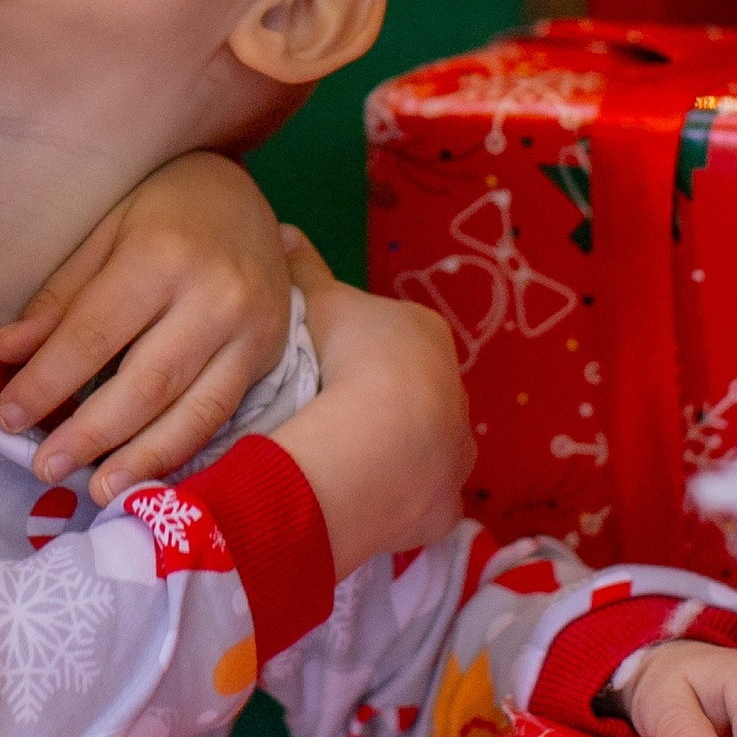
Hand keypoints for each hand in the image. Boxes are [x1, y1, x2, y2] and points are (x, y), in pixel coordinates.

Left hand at [0, 153, 295, 498]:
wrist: (245, 196)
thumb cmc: (162, 210)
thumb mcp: (103, 234)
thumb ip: (59, 300)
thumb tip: (5, 354)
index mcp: (163, 256)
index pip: (95, 333)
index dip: (48, 382)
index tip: (7, 417)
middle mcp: (215, 297)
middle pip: (146, 382)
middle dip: (90, 433)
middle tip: (44, 468)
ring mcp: (250, 331)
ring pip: (192, 411)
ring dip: (140, 458)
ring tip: (97, 491)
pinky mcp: (269, 356)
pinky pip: (221, 415)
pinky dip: (181, 449)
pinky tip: (146, 473)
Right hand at [266, 252, 473, 572]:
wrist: (377, 440)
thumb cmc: (353, 358)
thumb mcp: (321, 303)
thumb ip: (304, 269)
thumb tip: (281, 230)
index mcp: (428, 338)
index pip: (393, 340)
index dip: (358, 352)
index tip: (325, 367)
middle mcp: (455, 394)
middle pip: (412, 395)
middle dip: (381, 404)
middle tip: (329, 416)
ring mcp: (455, 454)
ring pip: (422, 450)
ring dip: (392, 454)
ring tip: (343, 462)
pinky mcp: (444, 506)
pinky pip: (420, 502)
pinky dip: (397, 501)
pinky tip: (363, 503)